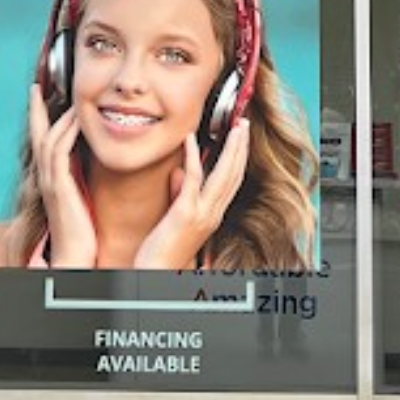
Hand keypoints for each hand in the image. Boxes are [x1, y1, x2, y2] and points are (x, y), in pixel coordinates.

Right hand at [28, 82, 96, 267]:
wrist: (74, 257)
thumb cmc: (80, 234)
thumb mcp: (78, 198)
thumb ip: (78, 179)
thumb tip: (86, 163)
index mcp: (52, 180)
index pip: (43, 142)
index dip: (41, 119)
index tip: (40, 99)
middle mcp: (47, 178)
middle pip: (37, 135)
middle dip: (37, 110)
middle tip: (36, 88)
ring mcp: (51, 182)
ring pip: (49, 140)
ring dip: (59, 117)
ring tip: (69, 99)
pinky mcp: (60, 188)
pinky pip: (59, 154)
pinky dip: (67, 134)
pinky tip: (76, 121)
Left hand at [133, 120, 252, 271]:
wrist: (154, 275)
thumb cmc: (161, 251)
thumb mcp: (174, 218)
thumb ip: (179, 193)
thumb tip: (178, 171)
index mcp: (212, 215)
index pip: (232, 181)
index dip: (239, 158)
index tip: (241, 137)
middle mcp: (212, 214)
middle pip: (233, 175)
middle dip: (241, 148)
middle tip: (244, 124)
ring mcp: (201, 214)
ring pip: (223, 175)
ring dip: (230, 148)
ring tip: (235, 127)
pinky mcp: (185, 213)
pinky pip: (193, 179)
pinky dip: (193, 156)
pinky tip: (191, 139)